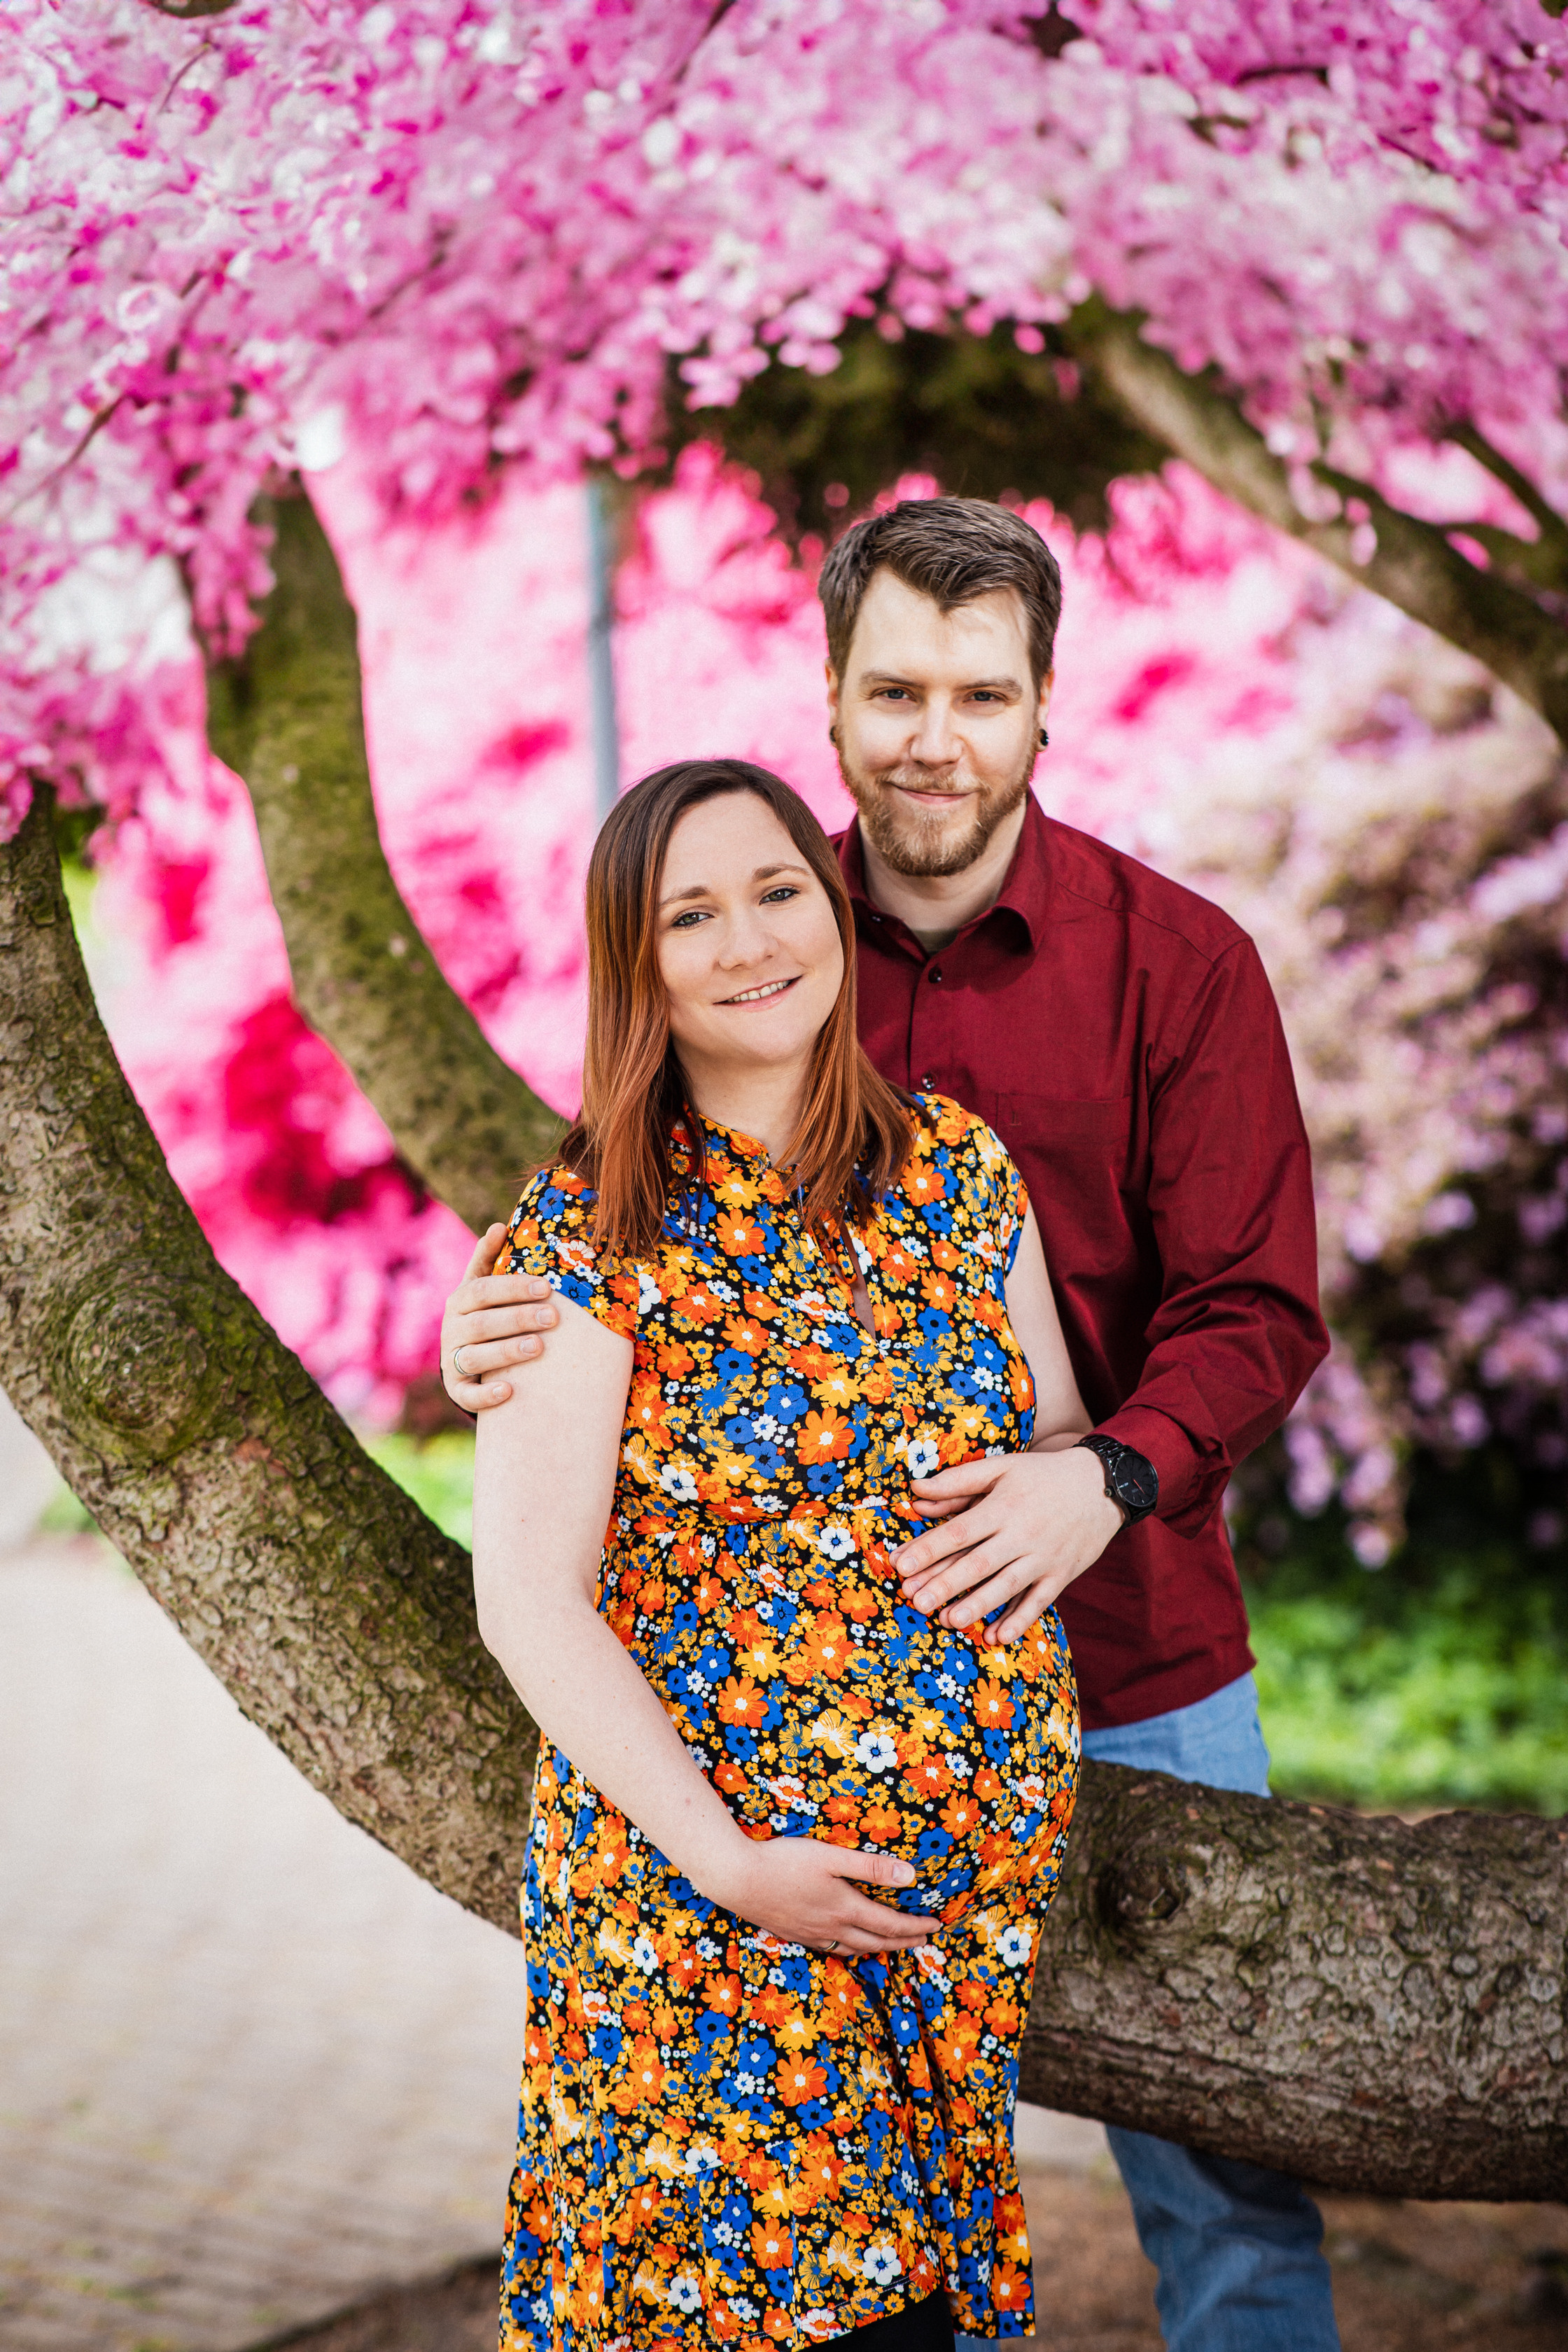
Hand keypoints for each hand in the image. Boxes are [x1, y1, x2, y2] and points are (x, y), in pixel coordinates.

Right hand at [441, 1226, 558, 1411]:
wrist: (466, 1358)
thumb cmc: (486, 1313)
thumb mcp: (483, 1285)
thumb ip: (488, 1258)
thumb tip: (499, 1225)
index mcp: (460, 1301)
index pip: (482, 1290)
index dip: (513, 1288)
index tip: (546, 1287)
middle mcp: (452, 1330)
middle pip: (482, 1323)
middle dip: (518, 1318)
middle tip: (553, 1318)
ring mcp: (453, 1360)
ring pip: (475, 1357)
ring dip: (507, 1351)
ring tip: (538, 1347)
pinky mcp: (457, 1389)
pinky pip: (467, 1395)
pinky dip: (486, 1394)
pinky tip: (508, 1390)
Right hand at [700, 1831, 931, 1957]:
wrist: (736, 1878)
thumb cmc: (783, 1862)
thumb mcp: (831, 1857)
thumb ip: (870, 1867)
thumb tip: (910, 1877)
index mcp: (845, 1909)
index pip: (889, 1925)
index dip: (915, 1927)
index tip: (935, 1926)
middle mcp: (830, 1928)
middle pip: (875, 1943)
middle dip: (903, 1943)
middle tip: (922, 1941)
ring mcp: (810, 1934)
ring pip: (851, 1950)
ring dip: (876, 1949)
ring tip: (887, 1946)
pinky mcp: (792, 1933)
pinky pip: (829, 1949)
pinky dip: (847, 1950)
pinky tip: (842, 1942)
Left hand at [894, 1446, 1122, 1642]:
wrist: (1100, 1486)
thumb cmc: (1041, 1475)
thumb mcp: (1001, 1467)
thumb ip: (958, 1481)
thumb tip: (916, 1491)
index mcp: (1003, 1507)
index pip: (960, 1530)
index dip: (930, 1548)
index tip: (901, 1565)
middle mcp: (1022, 1534)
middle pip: (979, 1563)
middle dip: (946, 1584)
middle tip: (917, 1602)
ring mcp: (1043, 1557)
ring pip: (1007, 1586)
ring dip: (979, 1606)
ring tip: (949, 1621)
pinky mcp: (1061, 1574)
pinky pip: (1039, 1601)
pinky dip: (1019, 1620)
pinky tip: (997, 1637)